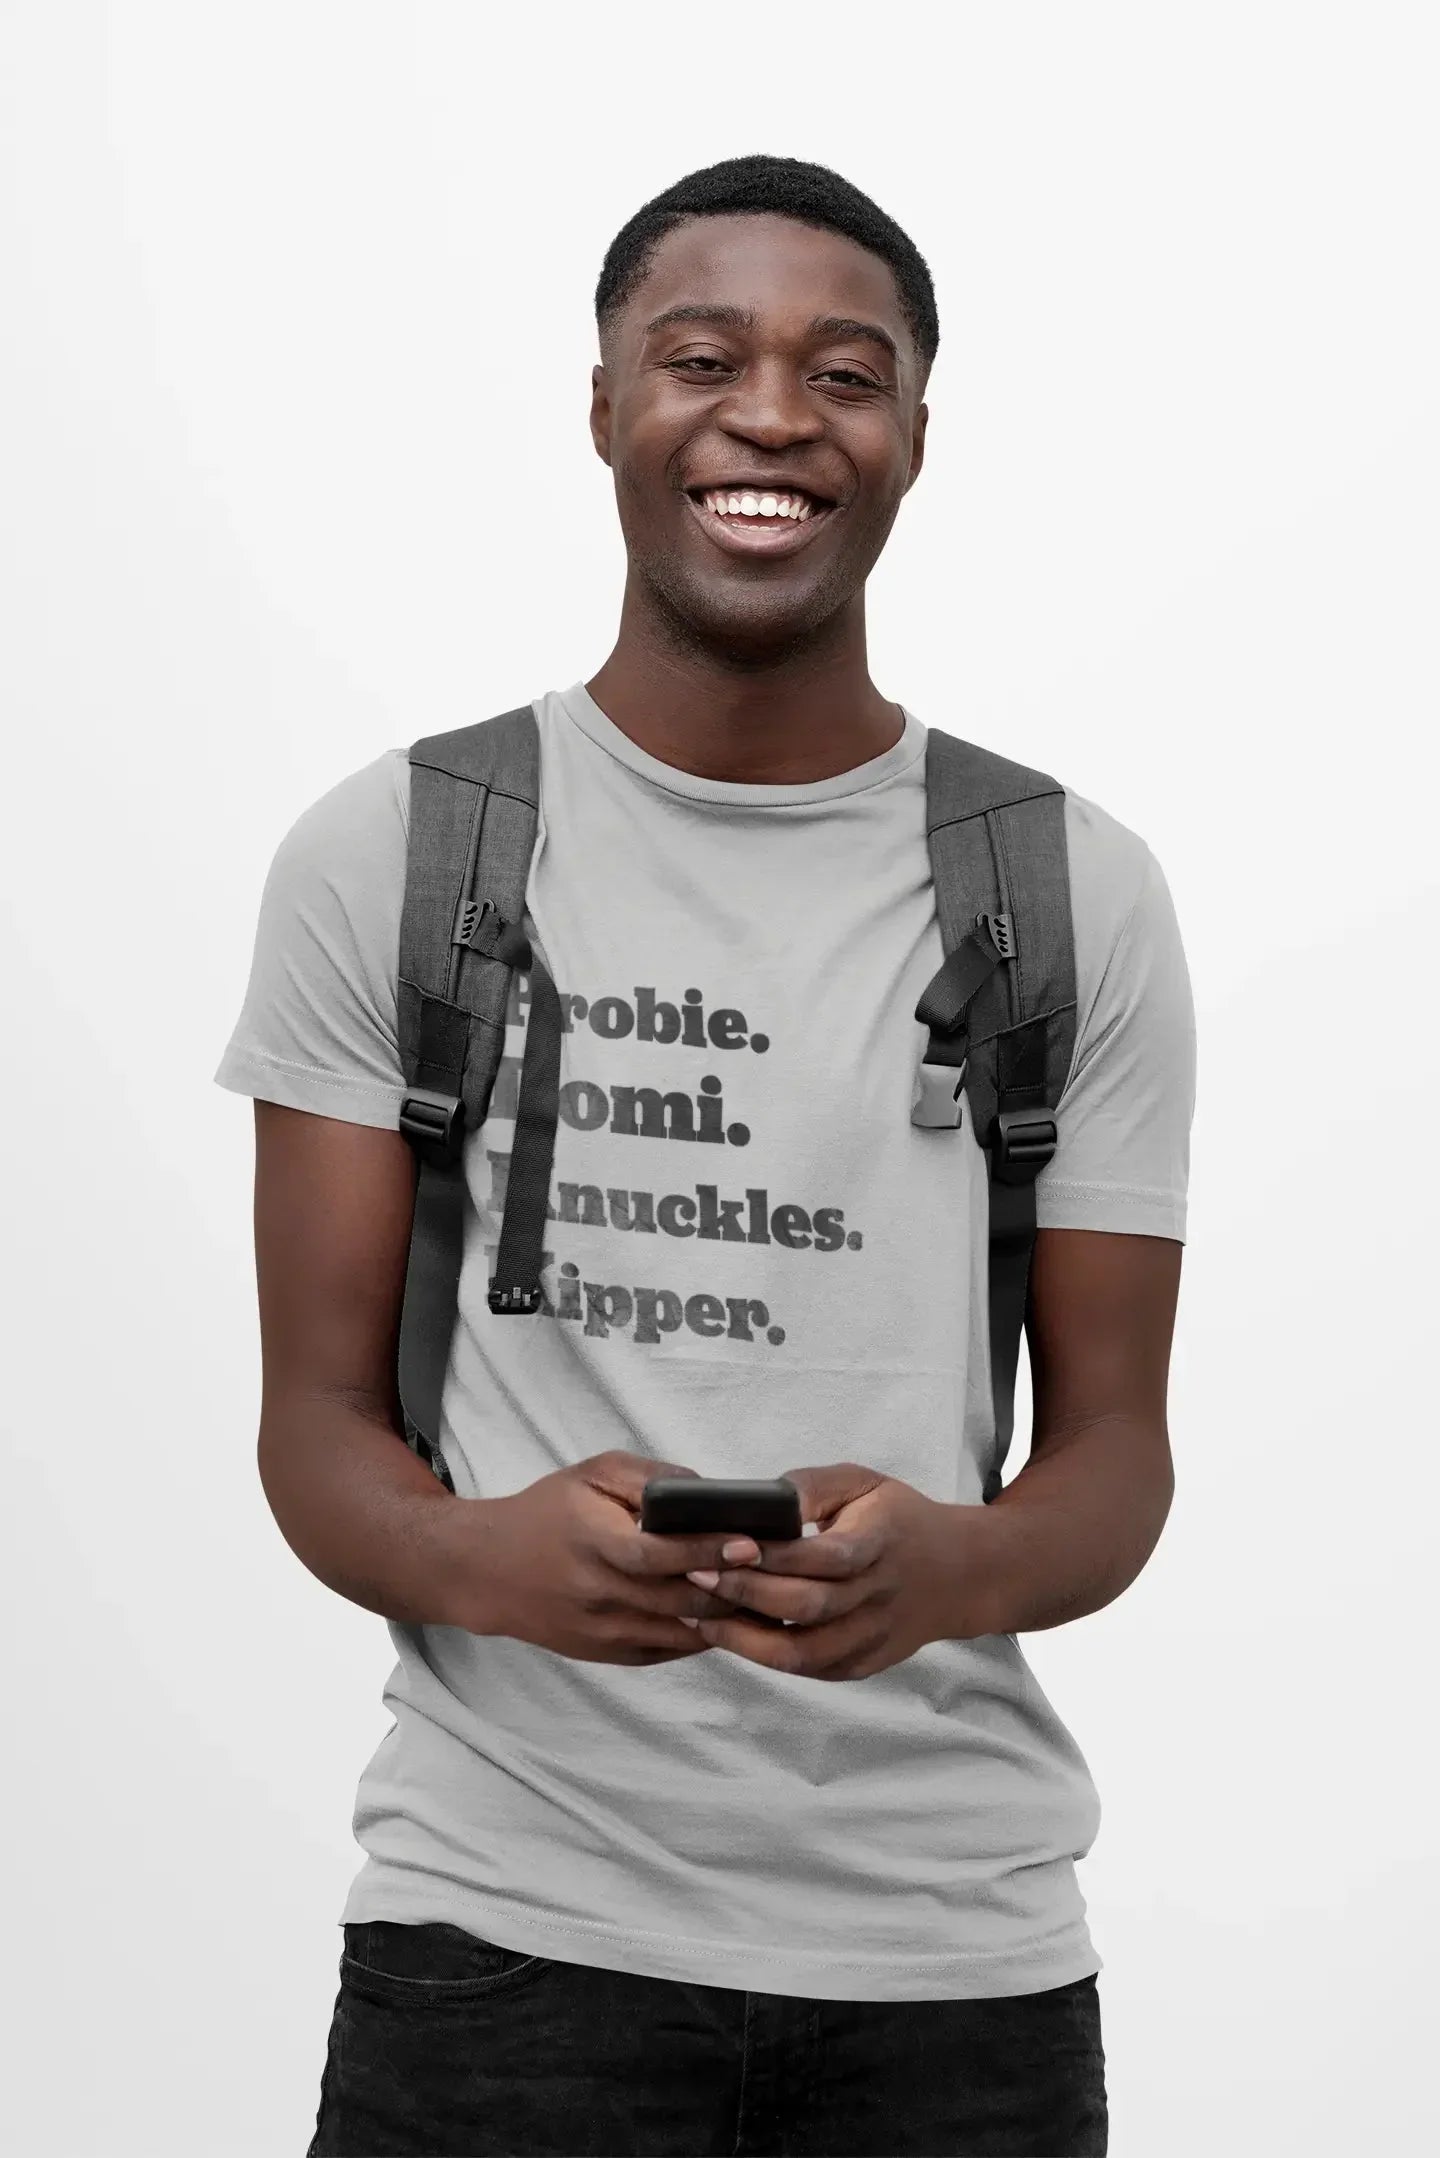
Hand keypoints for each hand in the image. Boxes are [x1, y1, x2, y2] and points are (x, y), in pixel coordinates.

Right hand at [462, 1452, 761, 1664]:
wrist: (488, 1571)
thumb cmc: (548, 1512)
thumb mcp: (592, 1475)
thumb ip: (649, 1478)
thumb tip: (707, 1492)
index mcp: (593, 1543)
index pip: (659, 1555)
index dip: (707, 1550)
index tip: (750, 1542)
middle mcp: (597, 1594)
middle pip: (678, 1600)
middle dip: (732, 1588)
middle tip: (776, 1574)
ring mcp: (601, 1631)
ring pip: (680, 1632)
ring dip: (725, 1618)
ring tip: (766, 1597)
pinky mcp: (606, 1654)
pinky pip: (667, 1650)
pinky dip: (701, 1636)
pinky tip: (729, 1617)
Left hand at [683, 1463, 989, 1679]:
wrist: (956, 1575)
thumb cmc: (896, 1519)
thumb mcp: (863, 1482)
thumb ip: (812, 1485)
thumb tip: (763, 1499)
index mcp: (882, 1542)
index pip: (826, 1557)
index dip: (775, 1556)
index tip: (726, 1544)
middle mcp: (880, 1596)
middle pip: (807, 1608)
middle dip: (746, 1596)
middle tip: (695, 1578)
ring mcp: (873, 1637)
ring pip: (803, 1653)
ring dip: (745, 1640)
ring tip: (699, 1616)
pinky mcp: (863, 1663)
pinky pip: (809, 1669)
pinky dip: (765, 1657)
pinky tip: (731, 1635)